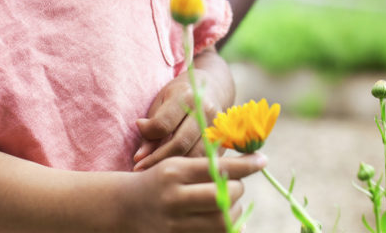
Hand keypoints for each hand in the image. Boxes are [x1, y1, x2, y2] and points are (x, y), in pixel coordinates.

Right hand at [131, 154, 265, 231]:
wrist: (123, 208)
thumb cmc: (158, 181)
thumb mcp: (176, 165)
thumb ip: (207, 166)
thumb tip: (250, 164)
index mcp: (174, 171)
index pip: (217, 167)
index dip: (244, 164)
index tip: (262, 160)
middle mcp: (173, 198)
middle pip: (222, 196)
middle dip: (237, 191)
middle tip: (236, 187)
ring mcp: (173, 224)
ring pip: (221, 222)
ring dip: (234, 212)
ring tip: (229, 205)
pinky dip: (225, 229)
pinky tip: (226, 221)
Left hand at [133, 65, 230, 169]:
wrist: (214, 88)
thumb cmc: (179, 96)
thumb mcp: (161, 103)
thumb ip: (151, 130)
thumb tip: (139, 157)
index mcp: (186, 96)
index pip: (163, 125)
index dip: (147, 142)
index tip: (137, 156)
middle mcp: (204, 110)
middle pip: (180, 144)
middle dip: (158, 160)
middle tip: (142, 170)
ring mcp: (217, 126)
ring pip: (194, 156)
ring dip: (174, 168)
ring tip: (157, 173)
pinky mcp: (224, 141)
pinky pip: (204, 161)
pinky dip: (189, 168)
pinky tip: (176, 171)